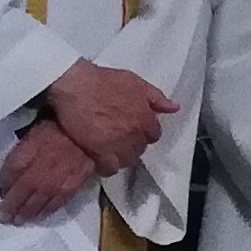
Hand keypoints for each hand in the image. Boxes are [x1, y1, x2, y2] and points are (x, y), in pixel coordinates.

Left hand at [0, 121, 99, 222]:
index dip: (3, 184)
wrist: (91, 136)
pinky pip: (55, 203)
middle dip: (11, 206)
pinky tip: (40, 215)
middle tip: (4, 217)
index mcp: (28, 152)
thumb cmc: (61, 130)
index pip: (10, 172)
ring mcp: (55, 182)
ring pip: (36, 202)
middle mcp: (39, 171)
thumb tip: (11, 169)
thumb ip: (22, 150)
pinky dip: (45, 211)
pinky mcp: (70, 188)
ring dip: (25, 213)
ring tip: (18, 221)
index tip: (1, 191)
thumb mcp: (36, 132)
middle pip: (20, 192)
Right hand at [47, 60, 173, 172]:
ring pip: (128, 160)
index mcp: (145, 118)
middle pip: (141, 149)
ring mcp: (118, 145)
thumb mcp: (134, 82)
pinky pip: (109, 168)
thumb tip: (174, 107)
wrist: (76, 87)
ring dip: (122, 157)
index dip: (144, 133)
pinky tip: (101, 161)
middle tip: (120, 139)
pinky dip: (106, 167)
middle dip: (133, 145)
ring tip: (111, 151)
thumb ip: (156, 97)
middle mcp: (135, 134)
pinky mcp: (100, 153)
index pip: (154, 135)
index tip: (135, 130)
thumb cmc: (102, 81)